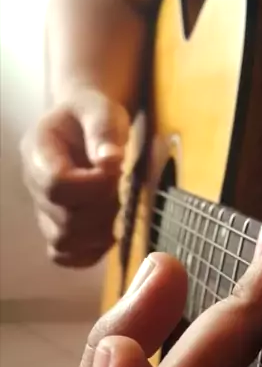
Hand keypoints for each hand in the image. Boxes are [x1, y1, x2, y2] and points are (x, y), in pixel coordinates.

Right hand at [21, 89, 129, 266]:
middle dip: (103, 209)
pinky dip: (92, 251)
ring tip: (117, 208)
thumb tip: (110, 161)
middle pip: (64, 219)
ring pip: (64, 242)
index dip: (93, 187)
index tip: (116, 171)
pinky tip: (110, 229)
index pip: (56, 185)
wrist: (85, 125)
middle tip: (121, 189)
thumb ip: (104, 131)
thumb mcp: (102, 110)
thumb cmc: (94, 115)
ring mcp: (44, 211)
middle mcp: (34, 186)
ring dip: (100, 232)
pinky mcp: (59, 229)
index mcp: (38, 152)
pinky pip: (67, 256)